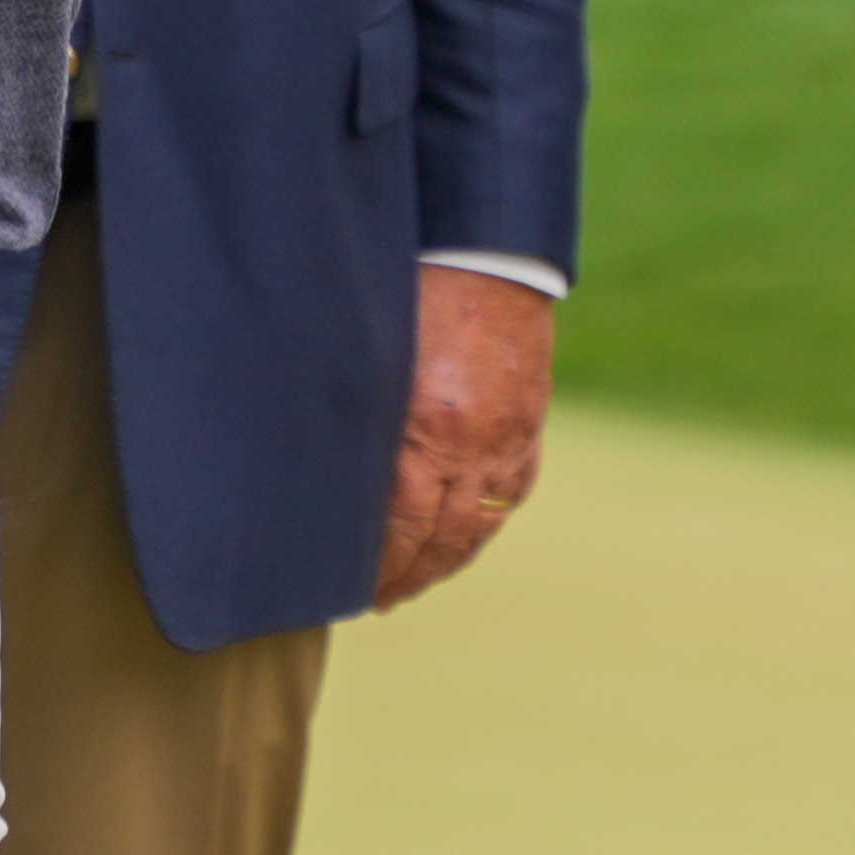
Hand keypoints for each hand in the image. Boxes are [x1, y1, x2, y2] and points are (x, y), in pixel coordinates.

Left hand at [374, 269, 554, 608]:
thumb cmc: (413, 291)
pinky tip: (463, 537)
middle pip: (443, 539)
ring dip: (446, 561)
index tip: (348, 588)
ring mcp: (510, 441)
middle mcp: (477, 447)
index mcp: (431, 430)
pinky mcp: (530, 427)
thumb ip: (357, 418)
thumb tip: (324, 474)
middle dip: (409, 576)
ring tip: (414, 581)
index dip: (379, 565)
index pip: (403, 527)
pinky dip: (483, 524)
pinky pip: (510, 493)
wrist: (489, 254)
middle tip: (376, 600)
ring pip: (480, 524)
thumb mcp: (372, 355)